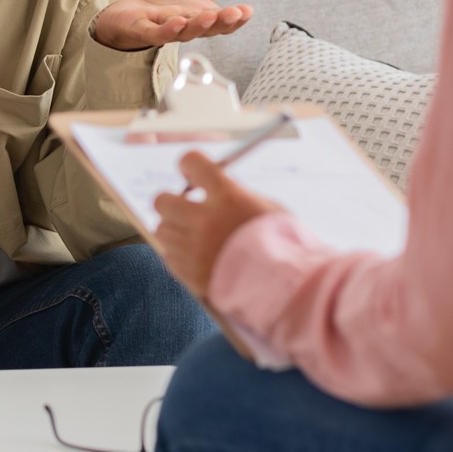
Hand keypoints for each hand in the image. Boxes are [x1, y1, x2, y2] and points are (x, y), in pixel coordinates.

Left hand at [91, 0, 257, 50]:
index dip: (237, 19)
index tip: (248, 9)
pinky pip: (157, 34)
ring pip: (185, 32)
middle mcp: (189, 27)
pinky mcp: (144, 31)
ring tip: (209, 15)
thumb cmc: (167, 1)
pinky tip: (176, 21)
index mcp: (205, 18)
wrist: (130, 9)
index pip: (225, 23)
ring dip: (198, 25)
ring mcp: (167, 30)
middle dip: (222, 22)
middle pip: (209, 29)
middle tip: (235, 13)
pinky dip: (167, 30)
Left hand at [152, 150, 281, 297]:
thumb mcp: (268, 209)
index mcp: (228, 197)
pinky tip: (198, 257)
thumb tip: (214, 186)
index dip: (190, 166)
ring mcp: (194, 249)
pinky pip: (168, 256)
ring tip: (196, 238)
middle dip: (173, 202)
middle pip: (162, 200)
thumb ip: (236, 194)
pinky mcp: (189, 274)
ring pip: (161, 229)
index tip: (192, 175)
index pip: (192, 162)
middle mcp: (205, 221)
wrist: (290, 289)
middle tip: (187, 209)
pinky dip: (179, 255)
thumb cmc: (286, 246)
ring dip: (176, 230)